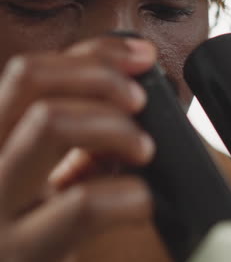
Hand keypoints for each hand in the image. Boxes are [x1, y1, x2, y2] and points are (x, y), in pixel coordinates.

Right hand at [0, 36, 156, 261]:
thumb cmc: (45, 220)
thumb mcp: (53, 162)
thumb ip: (78, 120)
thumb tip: (131, 73)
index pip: (30, 69)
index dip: (93, 52)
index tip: (141, 56)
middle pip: (29, 78)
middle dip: (98, 76)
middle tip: (138, 99)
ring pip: (49, 122)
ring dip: (112, 125)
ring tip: (143, 148)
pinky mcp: (23, 253)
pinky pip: (82, 203)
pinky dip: (128, 191)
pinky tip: (140, 199)